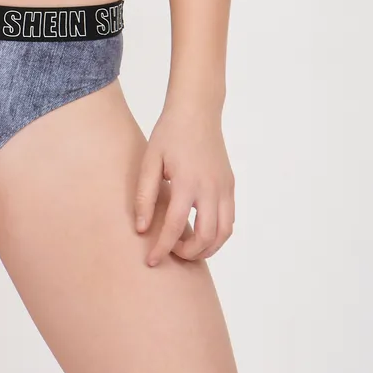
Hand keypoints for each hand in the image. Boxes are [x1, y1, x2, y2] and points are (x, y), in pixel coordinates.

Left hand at [133, 101, 234, 266]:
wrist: (197, 111)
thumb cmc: (169, 133)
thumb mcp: (150, 160)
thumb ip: (145, 196)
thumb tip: (142, 229)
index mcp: (188, 182)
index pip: (176, 227)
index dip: (162, 248)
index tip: (151, 261)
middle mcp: (211, 188)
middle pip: (206, 238)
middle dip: (188, 254)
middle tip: (170, 252)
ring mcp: (224, 188)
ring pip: (224, 234)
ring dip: (207, 249)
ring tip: (186, 248)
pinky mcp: (230, 186)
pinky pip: (229, 220)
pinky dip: (218, 235)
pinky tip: (200, 232)